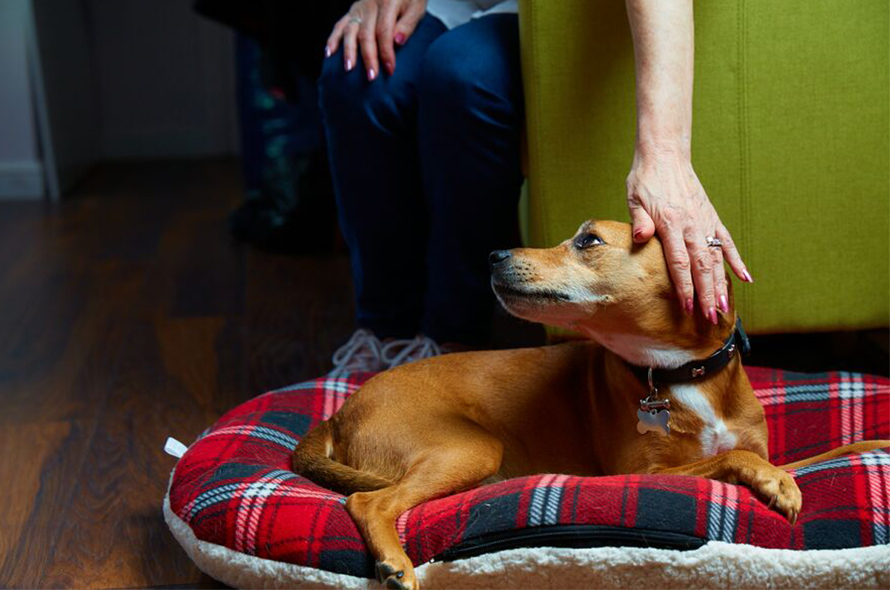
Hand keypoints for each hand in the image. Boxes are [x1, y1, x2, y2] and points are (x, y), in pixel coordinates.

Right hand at [325, 0, 426, 79]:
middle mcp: (370, 4)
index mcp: (388, 2)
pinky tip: (329, 53)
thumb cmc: (409, 1)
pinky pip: (339, 25)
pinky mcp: (351, 12)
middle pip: (366, 34)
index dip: (386, 52)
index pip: (384, 31)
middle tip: (371, 76)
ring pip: (350, 31)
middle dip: (368, 57)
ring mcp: (358, 8)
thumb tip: (397, 41)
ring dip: (349, 51)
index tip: (390, 70)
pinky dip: (333, 40)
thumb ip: (408, 24)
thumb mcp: (416, 9)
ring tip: (349, 68)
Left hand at [626, 147, 751, 322]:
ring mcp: (704, 222)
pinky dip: (736, 260)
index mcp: (671, 223)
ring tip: (724, 307)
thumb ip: (640, 220)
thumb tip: (640, 237)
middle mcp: (691, 225)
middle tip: (711, 317)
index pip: (679, 262)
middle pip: (701, 266)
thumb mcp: (635, 198)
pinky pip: (727, 242)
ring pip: (716, 258)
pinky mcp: (711, 217)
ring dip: (720, 284)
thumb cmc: (646, 179)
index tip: (687, 307)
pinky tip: (745, 278)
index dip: (684, 286)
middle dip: (706, 294)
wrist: (666, 155)